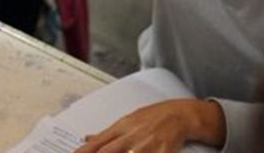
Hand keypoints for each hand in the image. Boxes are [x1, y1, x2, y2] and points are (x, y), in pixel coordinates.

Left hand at [74, 98, 225, 152]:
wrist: (178, 115)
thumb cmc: (153, 117)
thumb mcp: (127, 121)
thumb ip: (108, 133)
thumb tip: (88, 138)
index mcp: (121, 128)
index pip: (97, 143)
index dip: (84, 151)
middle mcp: (130, 137)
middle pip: (107, 151)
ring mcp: (145, 146)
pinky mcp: (160, 152)